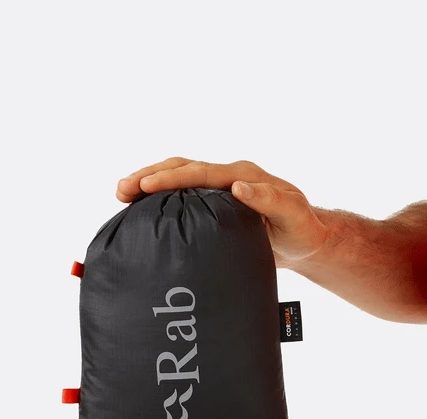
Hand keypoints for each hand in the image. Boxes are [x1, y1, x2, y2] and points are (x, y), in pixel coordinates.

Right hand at [116, 157, 329, 268]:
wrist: (305, 240)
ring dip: (150, 184)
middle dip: (150, 175)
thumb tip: (239, 186)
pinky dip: (161, 199)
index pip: (201, 172)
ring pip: (179, 180)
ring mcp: (220, 190)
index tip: (145, 185)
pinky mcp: (216, 206)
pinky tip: (142, 208)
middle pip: (183, 168)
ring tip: (121, 194)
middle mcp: (229, 178)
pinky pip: (184, 197)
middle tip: (121, 188)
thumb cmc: (302, 229)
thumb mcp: (292, 215)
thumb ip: (270, 200)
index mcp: (244, 175)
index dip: (171, 177)